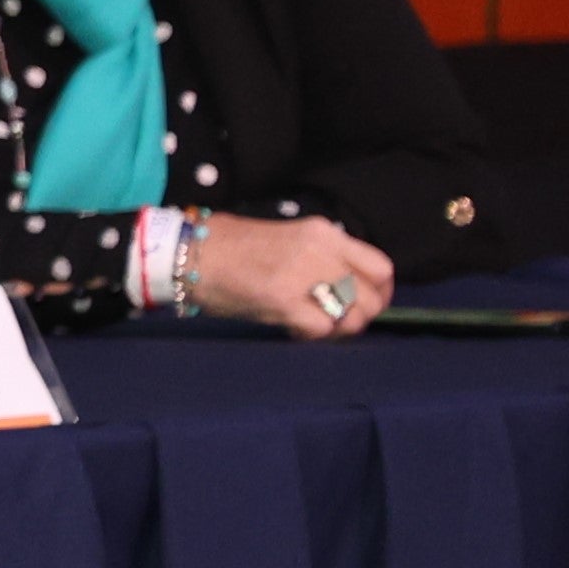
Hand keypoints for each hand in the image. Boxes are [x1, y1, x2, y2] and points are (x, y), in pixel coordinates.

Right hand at [180, 209, 392, 337]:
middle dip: (358, 318)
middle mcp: (320, 251)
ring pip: (353, 317)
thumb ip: (323, 258)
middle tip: (334, 323)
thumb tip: (350, 288)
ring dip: (337, 329)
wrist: (188, 253)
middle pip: (371, 298)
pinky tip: (291, 327)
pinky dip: (311, 334)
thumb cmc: (232, 248)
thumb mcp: (289, 240)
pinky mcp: (284, 300)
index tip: (366, 305)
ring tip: (311, 324)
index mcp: (323, 233)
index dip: (380, 293)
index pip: (381, 268)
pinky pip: (322, 329)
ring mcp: (303, 275)